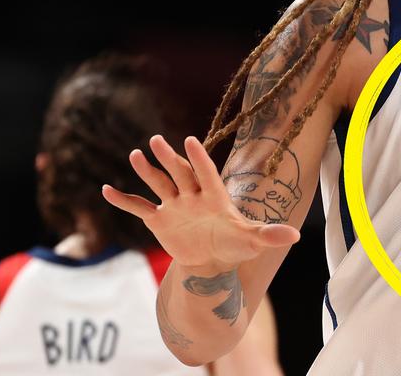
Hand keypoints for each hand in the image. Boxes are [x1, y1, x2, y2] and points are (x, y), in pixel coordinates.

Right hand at [102, 134, 300, 271]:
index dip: (198, 158)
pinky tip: (105, 190)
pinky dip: (123, 200)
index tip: (191, 140)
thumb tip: (295, 236)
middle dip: (168, 157)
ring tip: (135, 155)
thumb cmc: (235, 246)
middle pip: (179, 172)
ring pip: (158, 183)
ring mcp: (173, 204)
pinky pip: (138, 207)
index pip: (206, 172)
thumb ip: (270, 235)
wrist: (212, 261)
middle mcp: (191, 195)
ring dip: (146, 171)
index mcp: (213, 195)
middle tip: (156, 140)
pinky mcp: (158, 219)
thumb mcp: (253, 241)